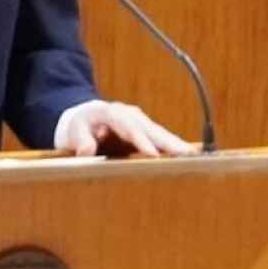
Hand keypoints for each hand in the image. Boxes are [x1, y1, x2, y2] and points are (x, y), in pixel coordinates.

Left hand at [60, 101, 198, 157]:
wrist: (84, 117)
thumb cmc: (79, 126)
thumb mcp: (74, 131)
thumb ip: (80, 140)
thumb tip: (87, 150)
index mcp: (111, 113)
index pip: (128, 127)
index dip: (141, 140)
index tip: (153, 153)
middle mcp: (129, 115)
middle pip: (150, 128)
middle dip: (168, 141)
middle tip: (185, 153)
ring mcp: (139, 121)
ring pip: (160, 133)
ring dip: (176, 144)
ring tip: (194, 155)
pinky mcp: (146, 130)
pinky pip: (161, 138)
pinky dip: (175, 146)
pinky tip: (190, 154)